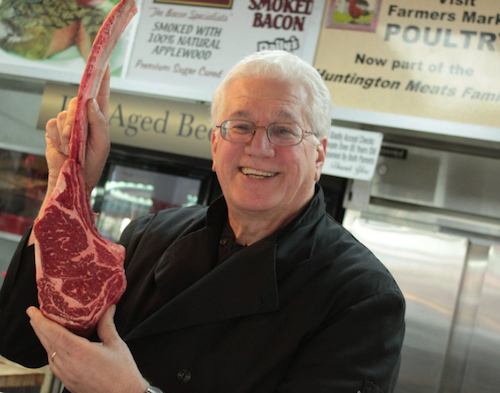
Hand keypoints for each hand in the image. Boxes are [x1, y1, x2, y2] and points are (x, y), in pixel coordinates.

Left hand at [27, 305, 148, 392]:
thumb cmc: (122, 372)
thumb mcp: (116, 344)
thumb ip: (107, 325)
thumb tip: (107, 308)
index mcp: (80, 352)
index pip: (54, 334)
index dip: (41, 321)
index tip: (33, 311)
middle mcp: (69, 364)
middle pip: (47, 342)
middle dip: (38, 326)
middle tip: (33, 313)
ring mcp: (66, 375)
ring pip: (49, 353)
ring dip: (45, 339)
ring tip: (44, 326)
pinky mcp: (67, 382)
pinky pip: (54, 363)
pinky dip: (51, 351)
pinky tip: (56, 345)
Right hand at [44, 66, 110, 192]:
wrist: (72, 180)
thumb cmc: (92, 164)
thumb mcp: (102, 145)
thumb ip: (98, 123)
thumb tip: (91, 101)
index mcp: (99, 119)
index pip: (101, 94)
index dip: (102, 78)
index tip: (104, 62)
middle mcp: (84, 117)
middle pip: (77, 101)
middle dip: (74, 119)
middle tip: (74, 137)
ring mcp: (68, 123)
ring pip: (63, 114)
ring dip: (66, 133)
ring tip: (70, 148)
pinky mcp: (54, 130)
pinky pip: (52, 124)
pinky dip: (56, 137)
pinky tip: (62, 148)